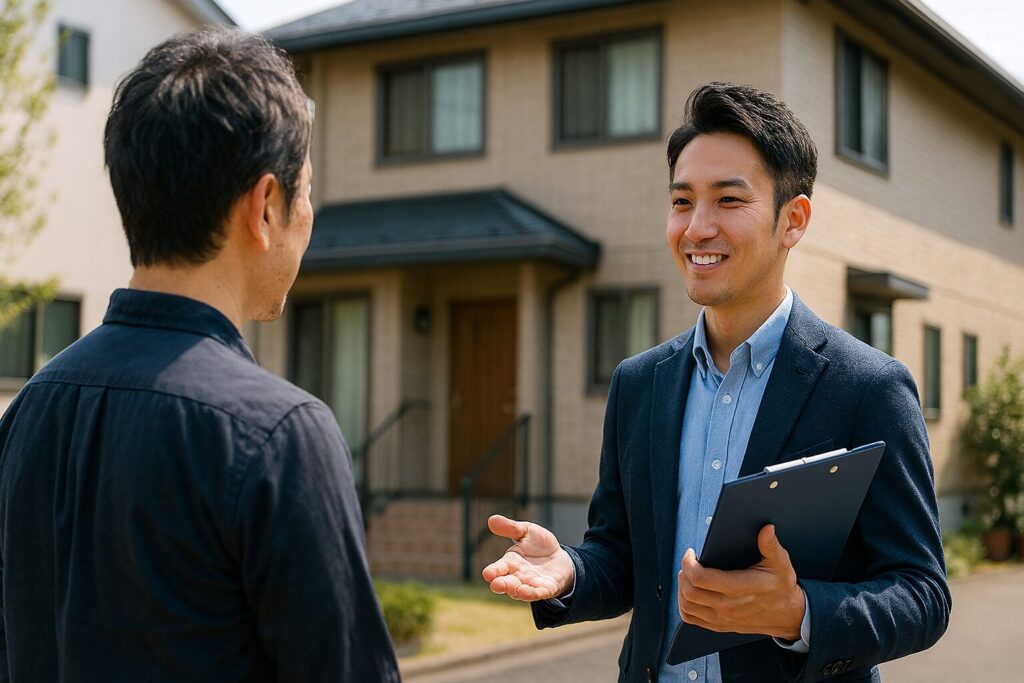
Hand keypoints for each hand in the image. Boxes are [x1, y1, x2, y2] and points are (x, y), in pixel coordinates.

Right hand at [481, 515, 574, 601]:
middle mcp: (518, 576)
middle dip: (501, 585)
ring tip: (516, 589)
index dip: (493, 571)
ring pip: (520, 591)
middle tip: (495, 585)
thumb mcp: (525, 531)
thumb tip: (491, 519)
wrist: (559, 556)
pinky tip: (529, 592)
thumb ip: (510, 528)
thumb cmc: (538, 544)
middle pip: (506, 583)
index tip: (487, 573)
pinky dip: (534, 594)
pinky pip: (539, 593)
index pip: (498, 568)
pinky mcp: (546, 589)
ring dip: (517, 592)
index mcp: (510, 562)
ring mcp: (531, 584)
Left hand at [677, 524, 804, 639]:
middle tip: (689, 562)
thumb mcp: (781, 564)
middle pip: (690, 591)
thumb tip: (766, 529)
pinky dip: (684, 605)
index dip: (689, 563)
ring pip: (687, 605)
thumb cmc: (782, 587)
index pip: (701, 578)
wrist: (789, 616)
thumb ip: (771, 546)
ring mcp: (723, 618)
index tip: (691, 553)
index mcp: (740, 588)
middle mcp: (728, 606)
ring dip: (681, 588)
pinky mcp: (720, 626)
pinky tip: (688, 593)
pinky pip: (691, 618)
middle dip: (684, 572)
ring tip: (687, 575)